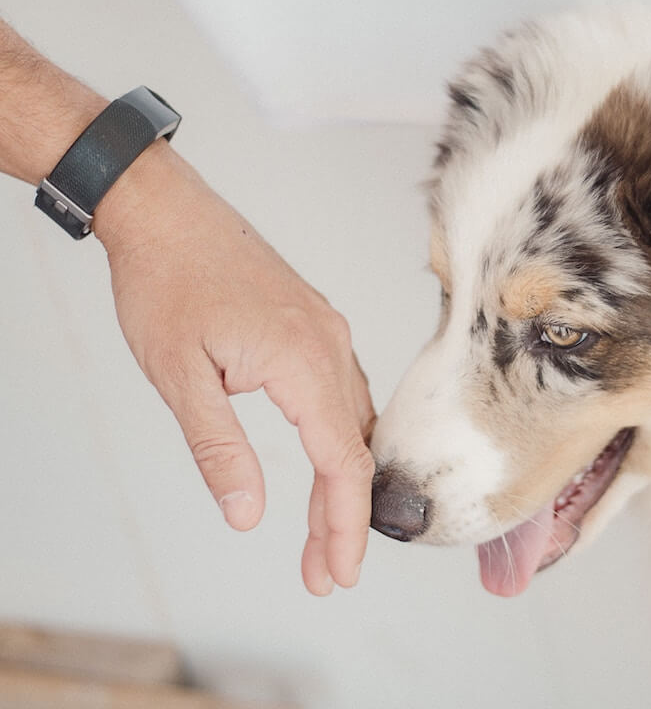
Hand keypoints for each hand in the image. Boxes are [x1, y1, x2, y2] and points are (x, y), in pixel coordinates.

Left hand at [94, 141, 375, 595]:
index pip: (343, 462)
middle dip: (341, 518)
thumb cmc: (166, 283)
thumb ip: (219, 450)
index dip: (346, 525)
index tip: (338, 573)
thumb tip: (248, 514)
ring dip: (339, 481)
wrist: (164, 210)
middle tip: (323, 573)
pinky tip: (324, 464)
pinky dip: (337, 440)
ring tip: (319, 534)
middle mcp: (330, 346)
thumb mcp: (180, 378)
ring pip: (351, 423)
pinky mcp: (315, 325)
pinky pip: (343, 393)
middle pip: (354, 450)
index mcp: (304, 361)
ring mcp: (327, 332)